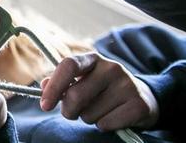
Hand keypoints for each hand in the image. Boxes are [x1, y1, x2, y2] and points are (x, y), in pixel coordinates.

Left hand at [40, 53, 159, 131]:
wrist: (142, 98)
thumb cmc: (102, 90)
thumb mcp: (83, 80)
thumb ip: (62, 81)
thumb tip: (44, 85)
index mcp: (93, 59)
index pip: (68, 65)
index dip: (54, 86)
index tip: (44, 105)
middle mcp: (111, 67)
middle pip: (76, 95)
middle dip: (69, 111)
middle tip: (74, 112)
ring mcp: (127, 85)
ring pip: (90, 114)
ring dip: (88, 118)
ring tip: (99, 110)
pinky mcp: (139, 105)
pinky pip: (106, 124)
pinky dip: (104, 126)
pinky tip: (113, 117)